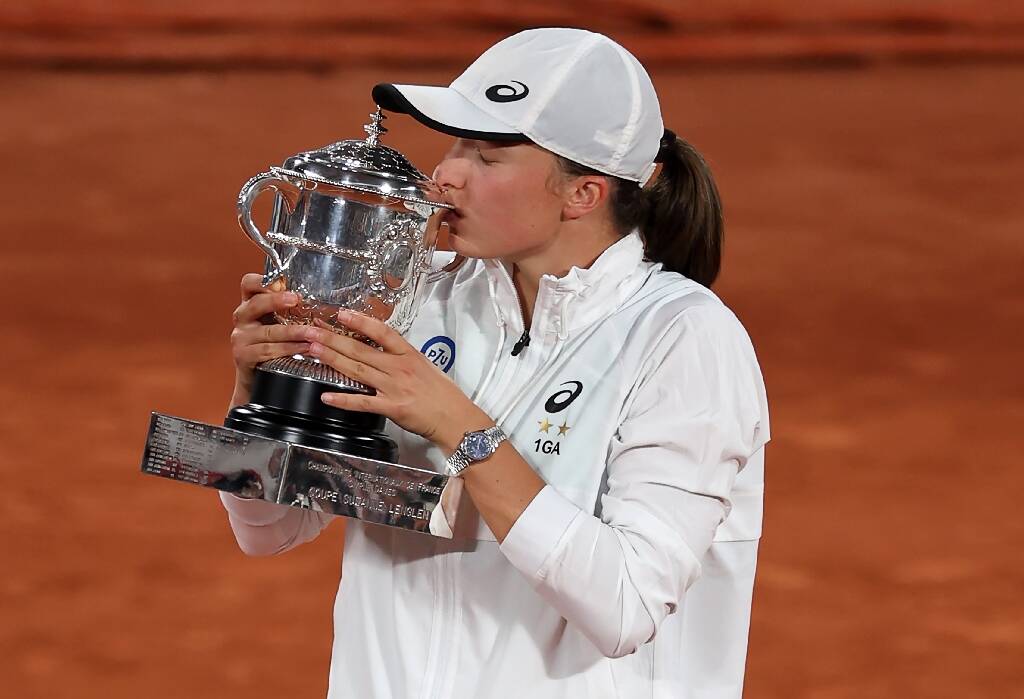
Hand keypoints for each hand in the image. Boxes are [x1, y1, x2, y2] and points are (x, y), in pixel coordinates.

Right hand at [229, 274, 311, 403]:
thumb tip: (320, 296)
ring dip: (293, 332)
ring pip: (268, 332)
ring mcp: (240, 337)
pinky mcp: (243, 356)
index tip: (283, 282)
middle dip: (277, 300)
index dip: (263, 281)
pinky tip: (305, 348)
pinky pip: (268, 351)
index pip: (249, 283)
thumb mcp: (276, 322)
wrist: (256, 377)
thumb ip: (288, 309)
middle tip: (296, 299)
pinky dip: (289, 349)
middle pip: (256, 304)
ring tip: (312, 333)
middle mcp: (242, 317)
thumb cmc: (272, 345)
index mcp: (250, 304)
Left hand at [307, 310, 490, 449]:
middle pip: (361, 349)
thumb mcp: (426, 367)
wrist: (456, 418)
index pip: (381, 332)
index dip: (360, 321)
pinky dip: (343, 400)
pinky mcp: (392, 408)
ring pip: (357, 370)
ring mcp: (394, 387)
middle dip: (333, 338)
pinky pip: (363, 403)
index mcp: (409, 355)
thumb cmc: (444, 394)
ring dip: (333, 360)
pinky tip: (326, 396)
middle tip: (312, 330)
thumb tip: (384, 350)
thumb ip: (403, 358)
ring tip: (313, 351)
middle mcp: (399, 368)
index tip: (341, 313)